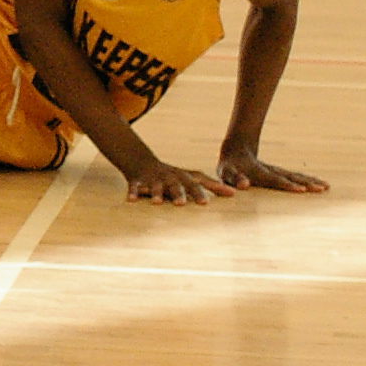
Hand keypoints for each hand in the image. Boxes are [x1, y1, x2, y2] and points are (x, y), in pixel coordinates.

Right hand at [123, 157, 239, 205]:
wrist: (141, 162)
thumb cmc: (173, 175)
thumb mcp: (191, 177)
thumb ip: (211, 185)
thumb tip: (234, 194)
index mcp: (183, 177)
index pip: (199, 182)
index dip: (211, 188)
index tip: (217, 199)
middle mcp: (170, 177)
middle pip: (177, 185)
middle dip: (180, 193)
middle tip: (183, 204)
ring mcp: (154, 179)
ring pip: (156, 186)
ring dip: (157, 193)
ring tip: (158, 202)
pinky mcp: (137, 181)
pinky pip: (134, 187)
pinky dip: (133, 193)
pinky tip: (131, 200)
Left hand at [217, 148, 329, 194]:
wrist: (236, 151)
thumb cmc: (229, 168)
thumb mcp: (227, 174)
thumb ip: (235, 179)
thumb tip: (244, 185)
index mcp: (259, 173)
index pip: (275, 180)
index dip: (287, 185)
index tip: (301, 189)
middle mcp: (272, 172)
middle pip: (290, 177)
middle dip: (305, 183)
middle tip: (320, 188)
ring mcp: (278, 172)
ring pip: (296, 176)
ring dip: (310, 182)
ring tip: (326, 187)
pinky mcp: (281, 174)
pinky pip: (297, 177)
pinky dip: (309, 181)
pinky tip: (323, 185)